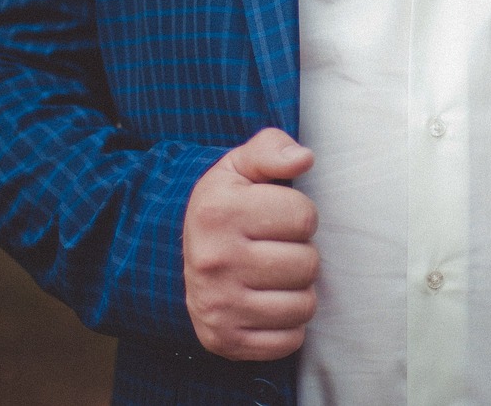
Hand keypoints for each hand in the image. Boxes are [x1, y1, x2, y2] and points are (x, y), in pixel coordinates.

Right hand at [183, 128, 318, 360]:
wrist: (182, 255)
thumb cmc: (227, 204)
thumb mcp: (241, 165)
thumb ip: (273, 149)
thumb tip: (304, 158)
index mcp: (219, 212)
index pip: (304, 216)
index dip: (300, 214)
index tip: (277, 217)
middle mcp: (214, 261)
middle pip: (308, 263)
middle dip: (301, 253)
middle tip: (277, 248)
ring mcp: (217, 306)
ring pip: (304, 305)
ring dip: (299, 290)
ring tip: (275, 275)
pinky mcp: (224, 341)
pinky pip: (290, 341)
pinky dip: (289, 326)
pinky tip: (269, 303)